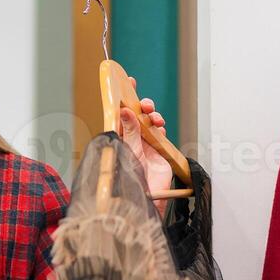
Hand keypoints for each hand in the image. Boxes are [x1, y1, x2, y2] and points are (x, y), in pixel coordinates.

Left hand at [117, 77, 173, 213]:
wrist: (146, 200)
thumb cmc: (129, 181)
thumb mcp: (128, 151)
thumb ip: (129, 131)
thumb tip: (126, 111)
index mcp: (118, 137)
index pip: (119, 112)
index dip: (123, 96)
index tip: (128, 80)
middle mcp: (131, 139)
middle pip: (137, 114)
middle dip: (143, 105)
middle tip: (145, 104)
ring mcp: (145, 144)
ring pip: (149, 122)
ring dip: (153, 116)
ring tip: (154, 118)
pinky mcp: (157, 151)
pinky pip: (160, 134)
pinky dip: (161, 129)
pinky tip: (159, 129)